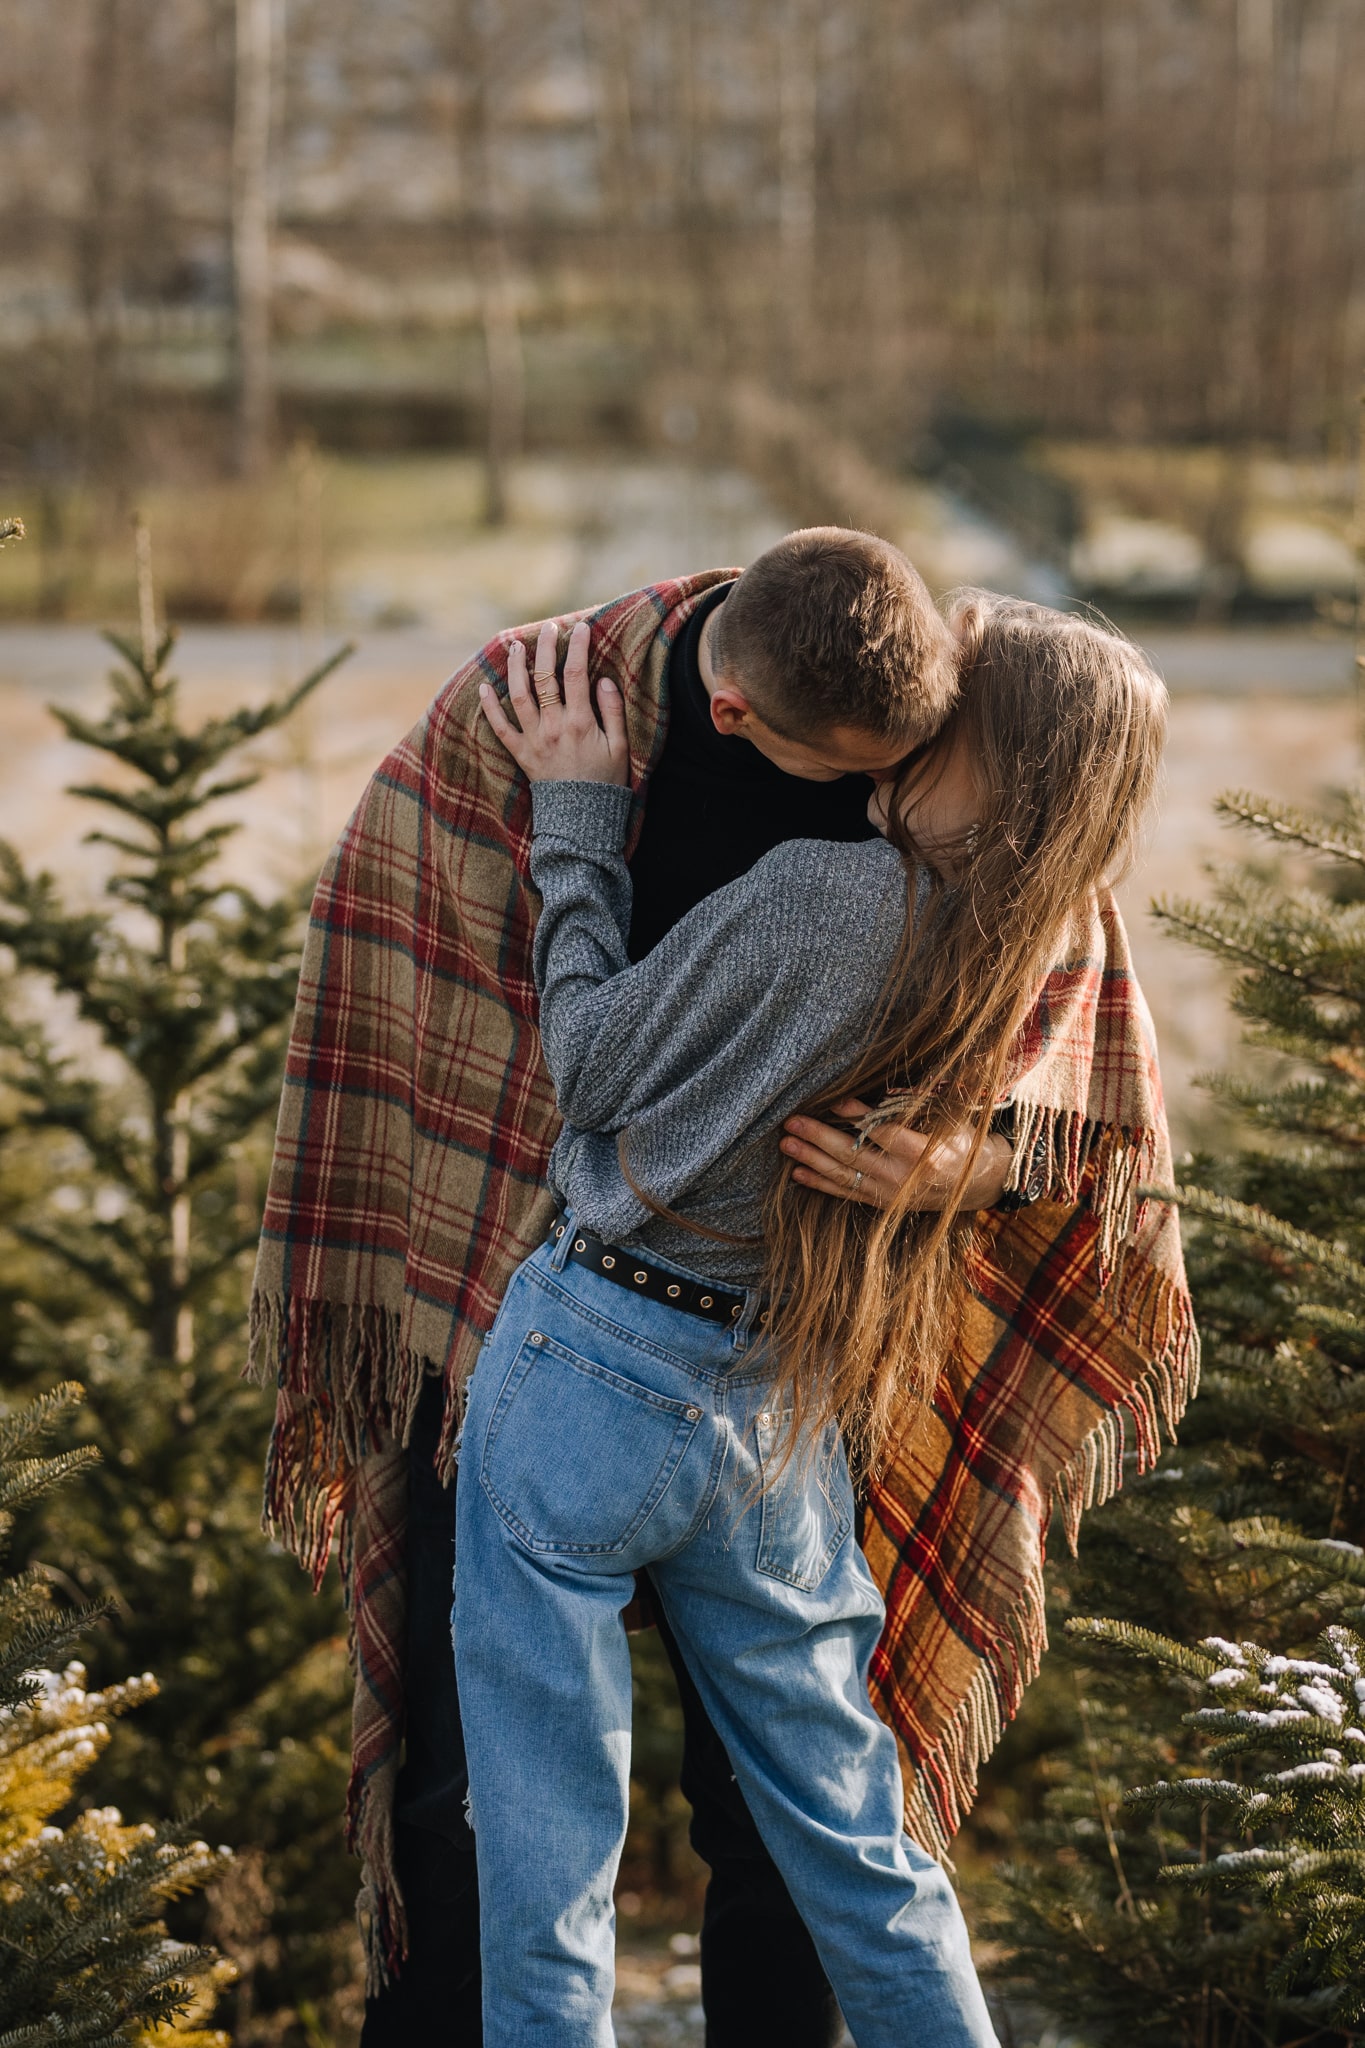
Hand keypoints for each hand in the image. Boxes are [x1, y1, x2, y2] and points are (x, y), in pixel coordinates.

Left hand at [480, 619, 628, 784]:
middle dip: (545, 647)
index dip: (578, 646)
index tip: (580, 627)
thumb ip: (613, 711)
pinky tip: (484, 687)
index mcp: (580, 722)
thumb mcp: (620, 748)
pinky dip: (490, 707)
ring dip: (516, 668)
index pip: (576, 673)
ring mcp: (534, 739)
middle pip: (545, 677)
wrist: (581, 819)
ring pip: (519, 695)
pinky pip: (501, 727)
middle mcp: (553, 726)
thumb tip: (604, 680)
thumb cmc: (605, 782)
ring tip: (515, 647)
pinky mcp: (521, 753)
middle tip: (548, 628)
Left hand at [779, 1098, 1011, 1210]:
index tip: (835, 1101)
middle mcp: (902, 1178)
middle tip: (792, 1122)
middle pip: (854, 1156)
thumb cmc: (959, 1142)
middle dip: (819, 1137)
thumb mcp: (948, 1120)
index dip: (858, 1117)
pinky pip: (845, 1193)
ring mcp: (889, 1194)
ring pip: (844, 1176)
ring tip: (786, 1143)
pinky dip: (820, 1184)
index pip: (884, 1133)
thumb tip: (880, 1088)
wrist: (974, 1185)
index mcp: (923, 1153)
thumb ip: (916, 1106)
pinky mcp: (880, 1203)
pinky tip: (797, 1173)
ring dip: (811, 1159)